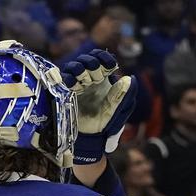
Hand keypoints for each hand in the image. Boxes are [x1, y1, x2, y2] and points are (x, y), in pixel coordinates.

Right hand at [60, 49, 135, 164]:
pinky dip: (69, 78)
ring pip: (75, 66)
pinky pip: (65, 78)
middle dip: (92, 64)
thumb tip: (130, 78)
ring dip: (80, 69)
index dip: (104, 58)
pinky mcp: (67, 91)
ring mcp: (78, 83)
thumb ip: (123, 94)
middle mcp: (90, 78)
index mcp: (104, 78)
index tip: (108, 65)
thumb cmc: (106, 122)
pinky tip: (74, 85)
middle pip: (88, 60)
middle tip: (96, 75)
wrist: (91, 137)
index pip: (102, 59)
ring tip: (85, 80)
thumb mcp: (117, 109)